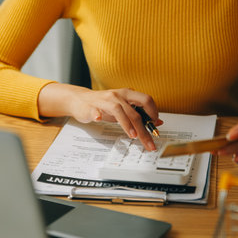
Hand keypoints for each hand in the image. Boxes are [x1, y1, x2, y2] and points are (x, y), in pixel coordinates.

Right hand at [38, 83, 161, 150]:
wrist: (80, 100)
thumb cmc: (103, 105)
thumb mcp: (123, 109)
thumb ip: (139, 114)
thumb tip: (158, 122)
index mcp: (128, 94)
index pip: (146, 100)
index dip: (153, 113)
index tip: (155, 127)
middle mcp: (118, 95)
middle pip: (135, 111)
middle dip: (144, 128)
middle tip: (148, 142)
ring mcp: (104, 100)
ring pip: (119, 110)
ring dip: (127, 123)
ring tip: (133, 135)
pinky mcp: (91, 107)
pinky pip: (95, 110)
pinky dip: (97, 114)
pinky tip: (98, 119)